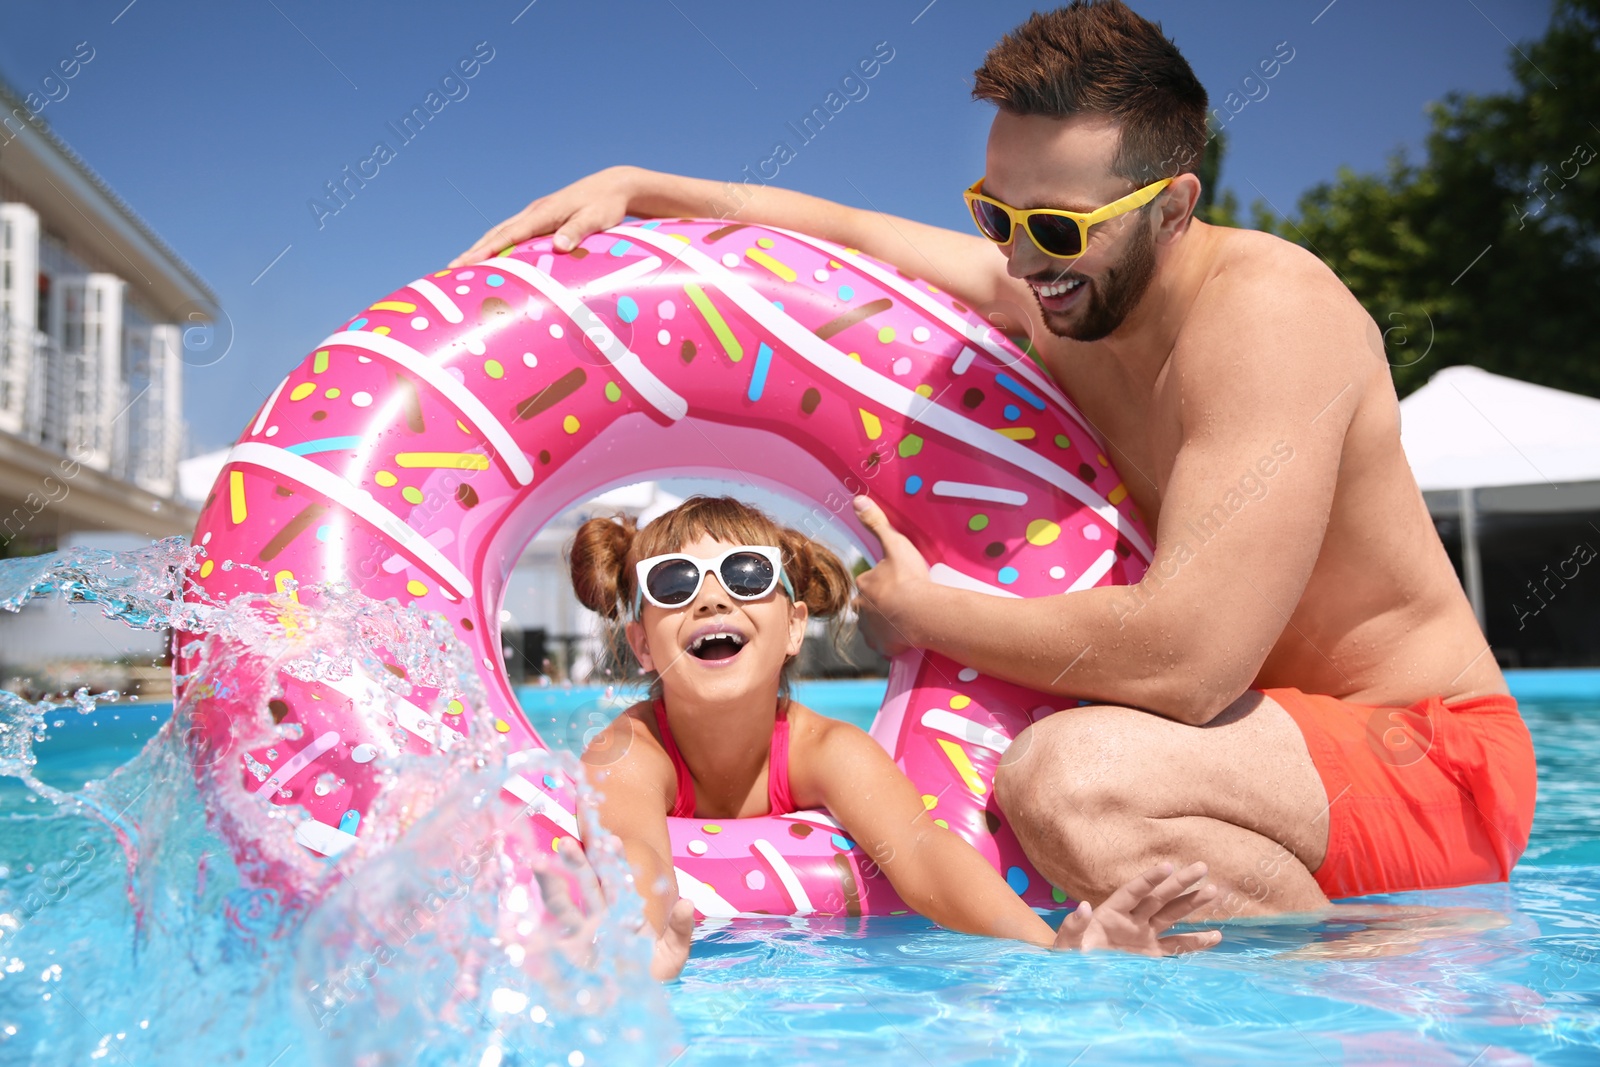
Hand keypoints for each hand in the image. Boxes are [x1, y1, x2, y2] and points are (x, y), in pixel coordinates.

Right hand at [450, 165, 642, 266]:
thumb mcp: (597, 218)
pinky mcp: (542, 220)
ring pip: (502, 233)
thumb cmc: (606, 204)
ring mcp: (536, 215)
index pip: (509, 234)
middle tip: (450, 271)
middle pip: (497, 233)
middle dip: (474, 252)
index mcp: (544, 212)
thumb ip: (578, 231)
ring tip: (463, 268)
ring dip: (482, 249)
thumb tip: (559, 246)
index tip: (467, 263)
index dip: (487, 250)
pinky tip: (492, 260)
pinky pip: (513, 234)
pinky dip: (498, 246)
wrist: (614, 186)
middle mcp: (534, 212)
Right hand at [533, 838, 693, 980]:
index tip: (611, 839)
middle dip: (577, 863)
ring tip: (538, 863)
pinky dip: (537, 931)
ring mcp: (581, 939)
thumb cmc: (653, 976)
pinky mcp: (569, 960)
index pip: (617, 880)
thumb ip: (680, 929)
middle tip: (569, 842)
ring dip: (551, 885)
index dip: (613, 860)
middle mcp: (599, 920)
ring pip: (564, 906)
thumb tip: (687, 903)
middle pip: (587, 885)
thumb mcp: (673, 955)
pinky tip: (521, 918)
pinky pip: (551, 942)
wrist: (637, 1009)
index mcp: (622, 913)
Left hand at [851, 495, 931, 657]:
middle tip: (905, 602)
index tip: (901, 583)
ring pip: (876, 624)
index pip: (870, 582)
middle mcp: (861, 608)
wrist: (921, 614)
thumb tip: (857, 500)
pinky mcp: (881, 647)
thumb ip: (877, 523)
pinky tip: (907, 635)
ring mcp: (870, 630)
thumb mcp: (895, 544)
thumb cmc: (908, 579)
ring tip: (908, 619)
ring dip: (887, 622)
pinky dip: (893, 641)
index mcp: (864, 584)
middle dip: (883, 604)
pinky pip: (884, 644)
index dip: (885, 582)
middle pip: (870, 605)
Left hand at [1053, 862, 1222, 955]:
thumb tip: (1083, 906)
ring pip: (1172, 917)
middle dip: (1180, 883)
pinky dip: (1196, 942)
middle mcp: (1132, 920)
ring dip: (1192, 905)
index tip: (1167, 866)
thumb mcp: (1066, 943)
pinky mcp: (1152, 956)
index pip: (1133, 892)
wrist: (1076, 977)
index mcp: (1110, 912)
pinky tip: (1215, 936)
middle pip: (1159, 898)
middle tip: (1202, 866)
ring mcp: (1144, 937)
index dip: (1149, 879)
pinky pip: (1177, 947)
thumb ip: (1073, 926)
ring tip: (1214, 891)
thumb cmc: (1069, 956)